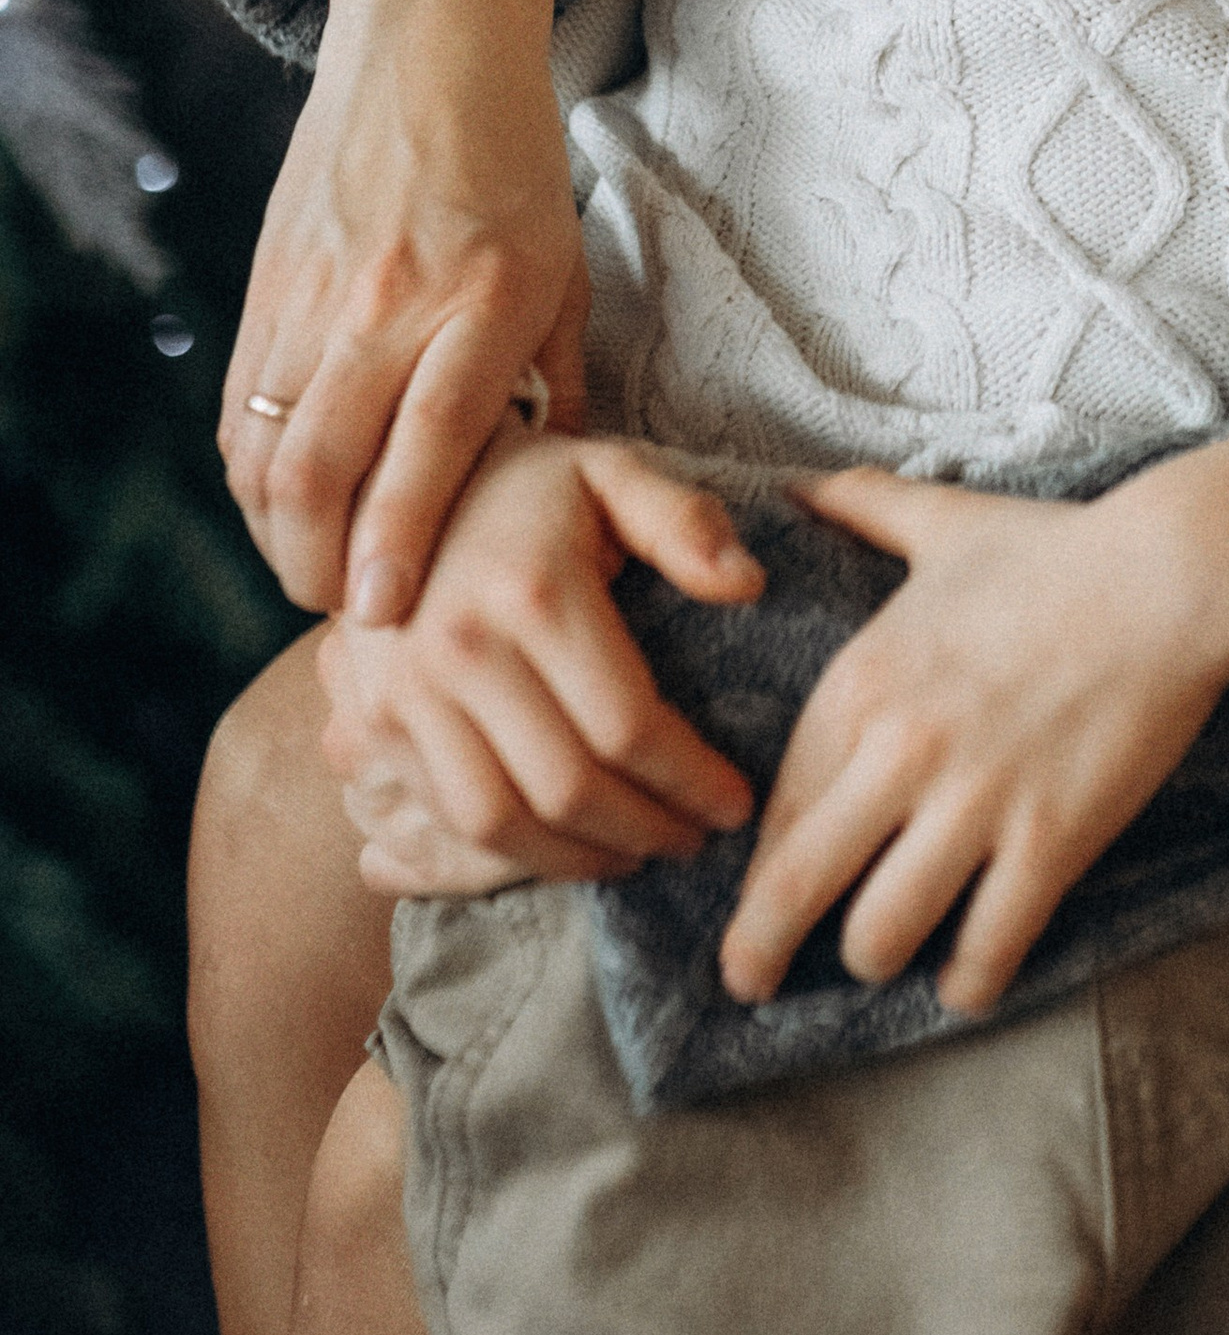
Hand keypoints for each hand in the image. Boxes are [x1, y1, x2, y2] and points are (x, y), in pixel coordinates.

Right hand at [224, 0, 587, 622]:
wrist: (429, 46)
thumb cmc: (516, 167)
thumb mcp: (566, 273)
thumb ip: (557, 386)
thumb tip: (562, 491)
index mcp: (483, 297)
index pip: (430, 440)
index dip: (399, 536)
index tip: (384, 610)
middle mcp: (390, 300)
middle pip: (326, 462)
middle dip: (322, 562)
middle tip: (346, 611)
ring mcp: (316, 291)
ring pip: (268, 443)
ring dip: (278, 529)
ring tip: (311, 571)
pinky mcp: (267, 282)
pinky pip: (242, 402)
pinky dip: (252, 470)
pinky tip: (278, 503)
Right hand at [315, 429, 764, 893]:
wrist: (399, 484)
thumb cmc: (530, 487)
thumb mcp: (614, 474)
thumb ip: (685, 523)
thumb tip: (748, 585)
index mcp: (534, 592)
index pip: (627, 725)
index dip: (690, 780)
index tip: (735, 805)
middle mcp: (460, 650)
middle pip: (567, 788)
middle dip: (645, 831)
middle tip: (694, 841)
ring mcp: (405, 693)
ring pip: (500, 822)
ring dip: (578, 859)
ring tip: (635, 854)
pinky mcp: (374, 723)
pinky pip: (445, 819)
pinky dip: (511, 853)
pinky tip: (565, 845)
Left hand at [720, 425, 1228, 1019]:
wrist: (1169, 576)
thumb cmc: (1056, 550)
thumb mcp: (942, 524)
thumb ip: (861, 507)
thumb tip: (797, 485)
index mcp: (860, 683)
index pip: (777, 807)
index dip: (759, 864)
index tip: (754, 894)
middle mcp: (898, 752)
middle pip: (794, 889)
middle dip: (757, 952)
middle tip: (751, 983)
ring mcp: (974, 805)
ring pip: (879, 937)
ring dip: (874, 959)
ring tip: (886, 958)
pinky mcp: (1048, 844)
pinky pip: (985, 950)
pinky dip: (967, 982)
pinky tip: (964, 981)